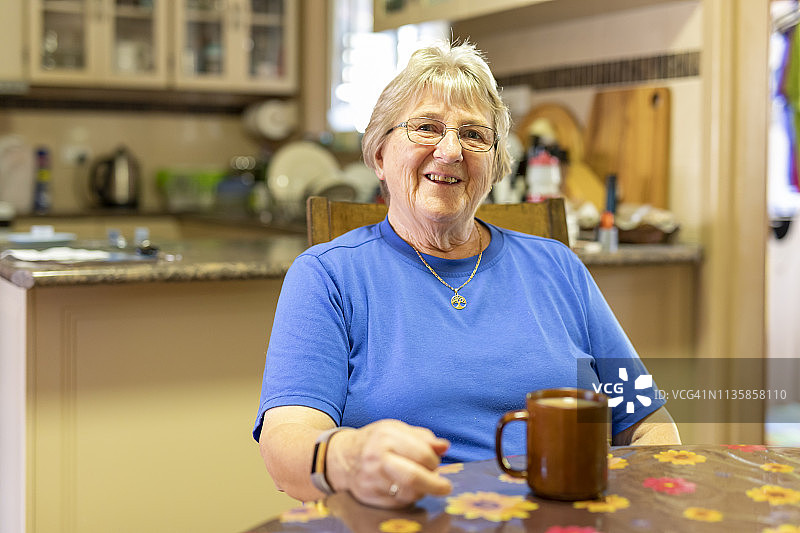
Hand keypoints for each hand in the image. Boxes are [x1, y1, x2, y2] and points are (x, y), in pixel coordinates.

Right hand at [327, 419, 452, 507]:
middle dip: (435, 485)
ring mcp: (371, 479)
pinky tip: (406, 489)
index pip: (422, 454)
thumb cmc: (376, 441)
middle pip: (413, 477)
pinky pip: (396, 503)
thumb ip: (423, 438)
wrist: (343, 456)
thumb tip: (444, 447)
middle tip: (445, 487)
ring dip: (421, 491)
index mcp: (387, 436)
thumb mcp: (397, 430)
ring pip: (407, 493)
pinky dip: (407, 498)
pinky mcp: (369, 496)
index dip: (434, 462)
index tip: (435, 463)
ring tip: (421, 484)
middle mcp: (378, 458)